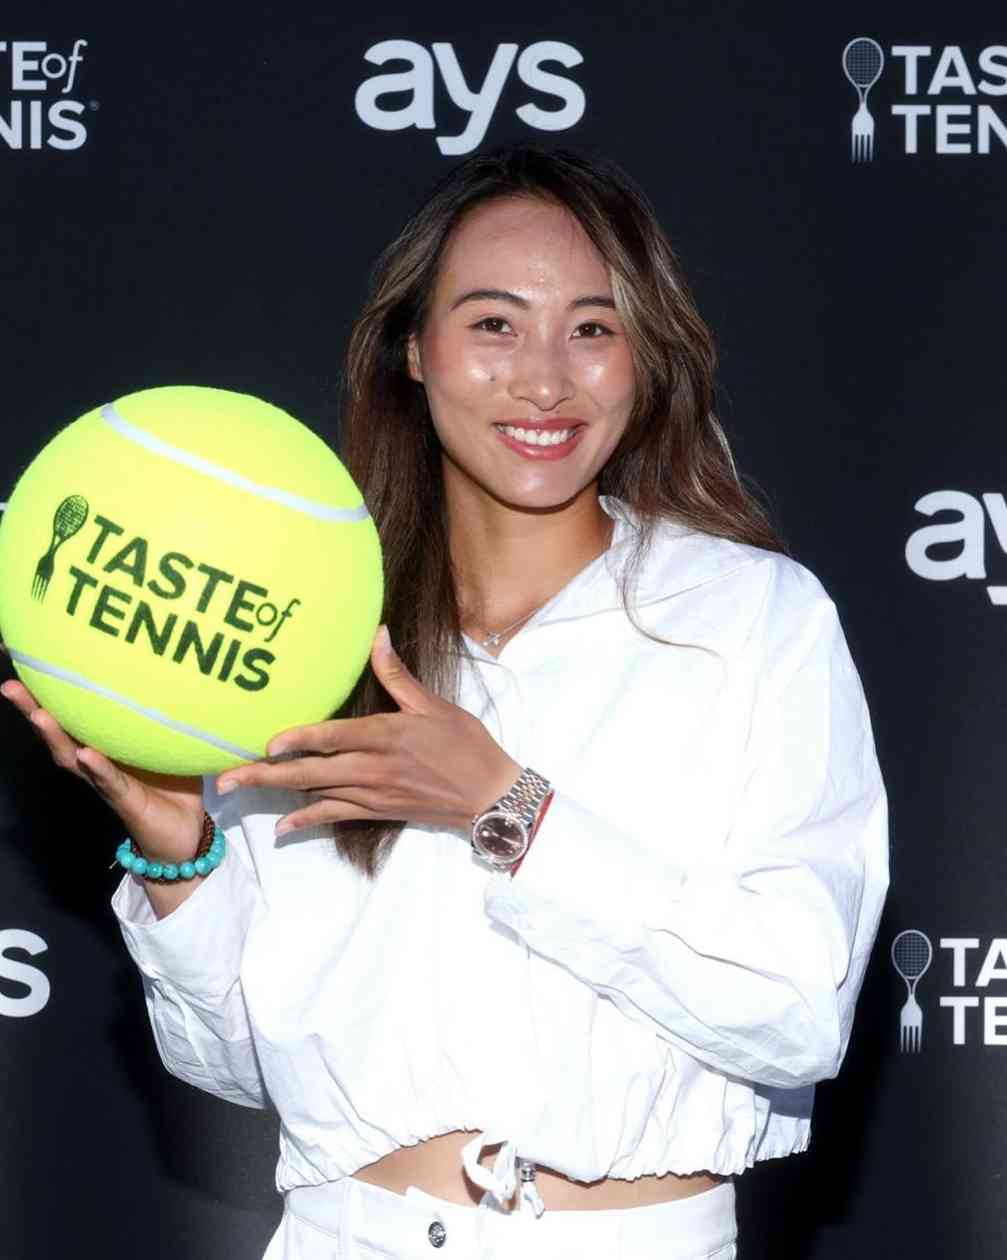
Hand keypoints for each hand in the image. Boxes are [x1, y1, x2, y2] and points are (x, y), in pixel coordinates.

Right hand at [1, 675, 205, 865]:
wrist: (184, 832)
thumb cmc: (174, 782)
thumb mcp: (169, 741)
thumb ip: (164, 713)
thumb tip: (169, 673)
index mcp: (104, 744)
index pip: (72, 714)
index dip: (49, 692)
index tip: (28, 663)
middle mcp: (96, 761)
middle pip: (59, 733)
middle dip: (33, 708)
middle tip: (11, 684)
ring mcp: (106, 781)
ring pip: (72, 757)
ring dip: (55, 736)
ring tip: (39, 714)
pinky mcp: (124, 799)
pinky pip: (109, 781)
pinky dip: (98, 767)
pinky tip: (86, 753)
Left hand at [215, 625, 522, 836]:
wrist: (487, 794)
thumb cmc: (464, 744)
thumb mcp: (433, 705)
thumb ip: (397, 675)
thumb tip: (377, 635)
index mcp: (385, 736)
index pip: (334, 737)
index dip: (299, 740)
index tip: (268, 743)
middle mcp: (371, 768)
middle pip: (309, 772)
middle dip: (264, 774)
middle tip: (224, 778)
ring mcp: (371, 793)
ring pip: (314, 793)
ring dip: (274, 792)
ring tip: (238, 791)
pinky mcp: (375, 810)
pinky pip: (333, 816)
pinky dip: (305, 820)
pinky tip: (281, 826)